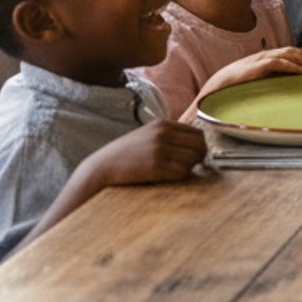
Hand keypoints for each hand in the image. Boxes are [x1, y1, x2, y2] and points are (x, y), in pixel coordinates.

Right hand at [80, 120, 207, 188]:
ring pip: (194, 159)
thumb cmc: (126, 155)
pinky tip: (167, 177)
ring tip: (174, 171)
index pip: (198, 133)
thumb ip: (168, 136)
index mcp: (163, 124)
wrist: (101, 168)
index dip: (199, 147)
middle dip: (198, 157)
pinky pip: (182, 172)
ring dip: (189, 168)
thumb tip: (196, 144)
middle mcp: (163, 134)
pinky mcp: (156, 166)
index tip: (193, 157)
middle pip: (200, 145)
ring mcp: (160, 149)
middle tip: (189, 167)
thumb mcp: (147, 135)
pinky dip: (180, 176)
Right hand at [197, 46, 301, 101]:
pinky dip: (289, 66)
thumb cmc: (237, 86)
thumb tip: (286, 89)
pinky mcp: (255, 67)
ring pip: (287, 54)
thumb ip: (270, 80)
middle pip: (292, 51)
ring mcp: (260, 59)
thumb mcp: (257, 81)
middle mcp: (264, 56)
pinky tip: (300, 72)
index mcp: (265, 58)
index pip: (289, 53)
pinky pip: (276, 63)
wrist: (216, 86)